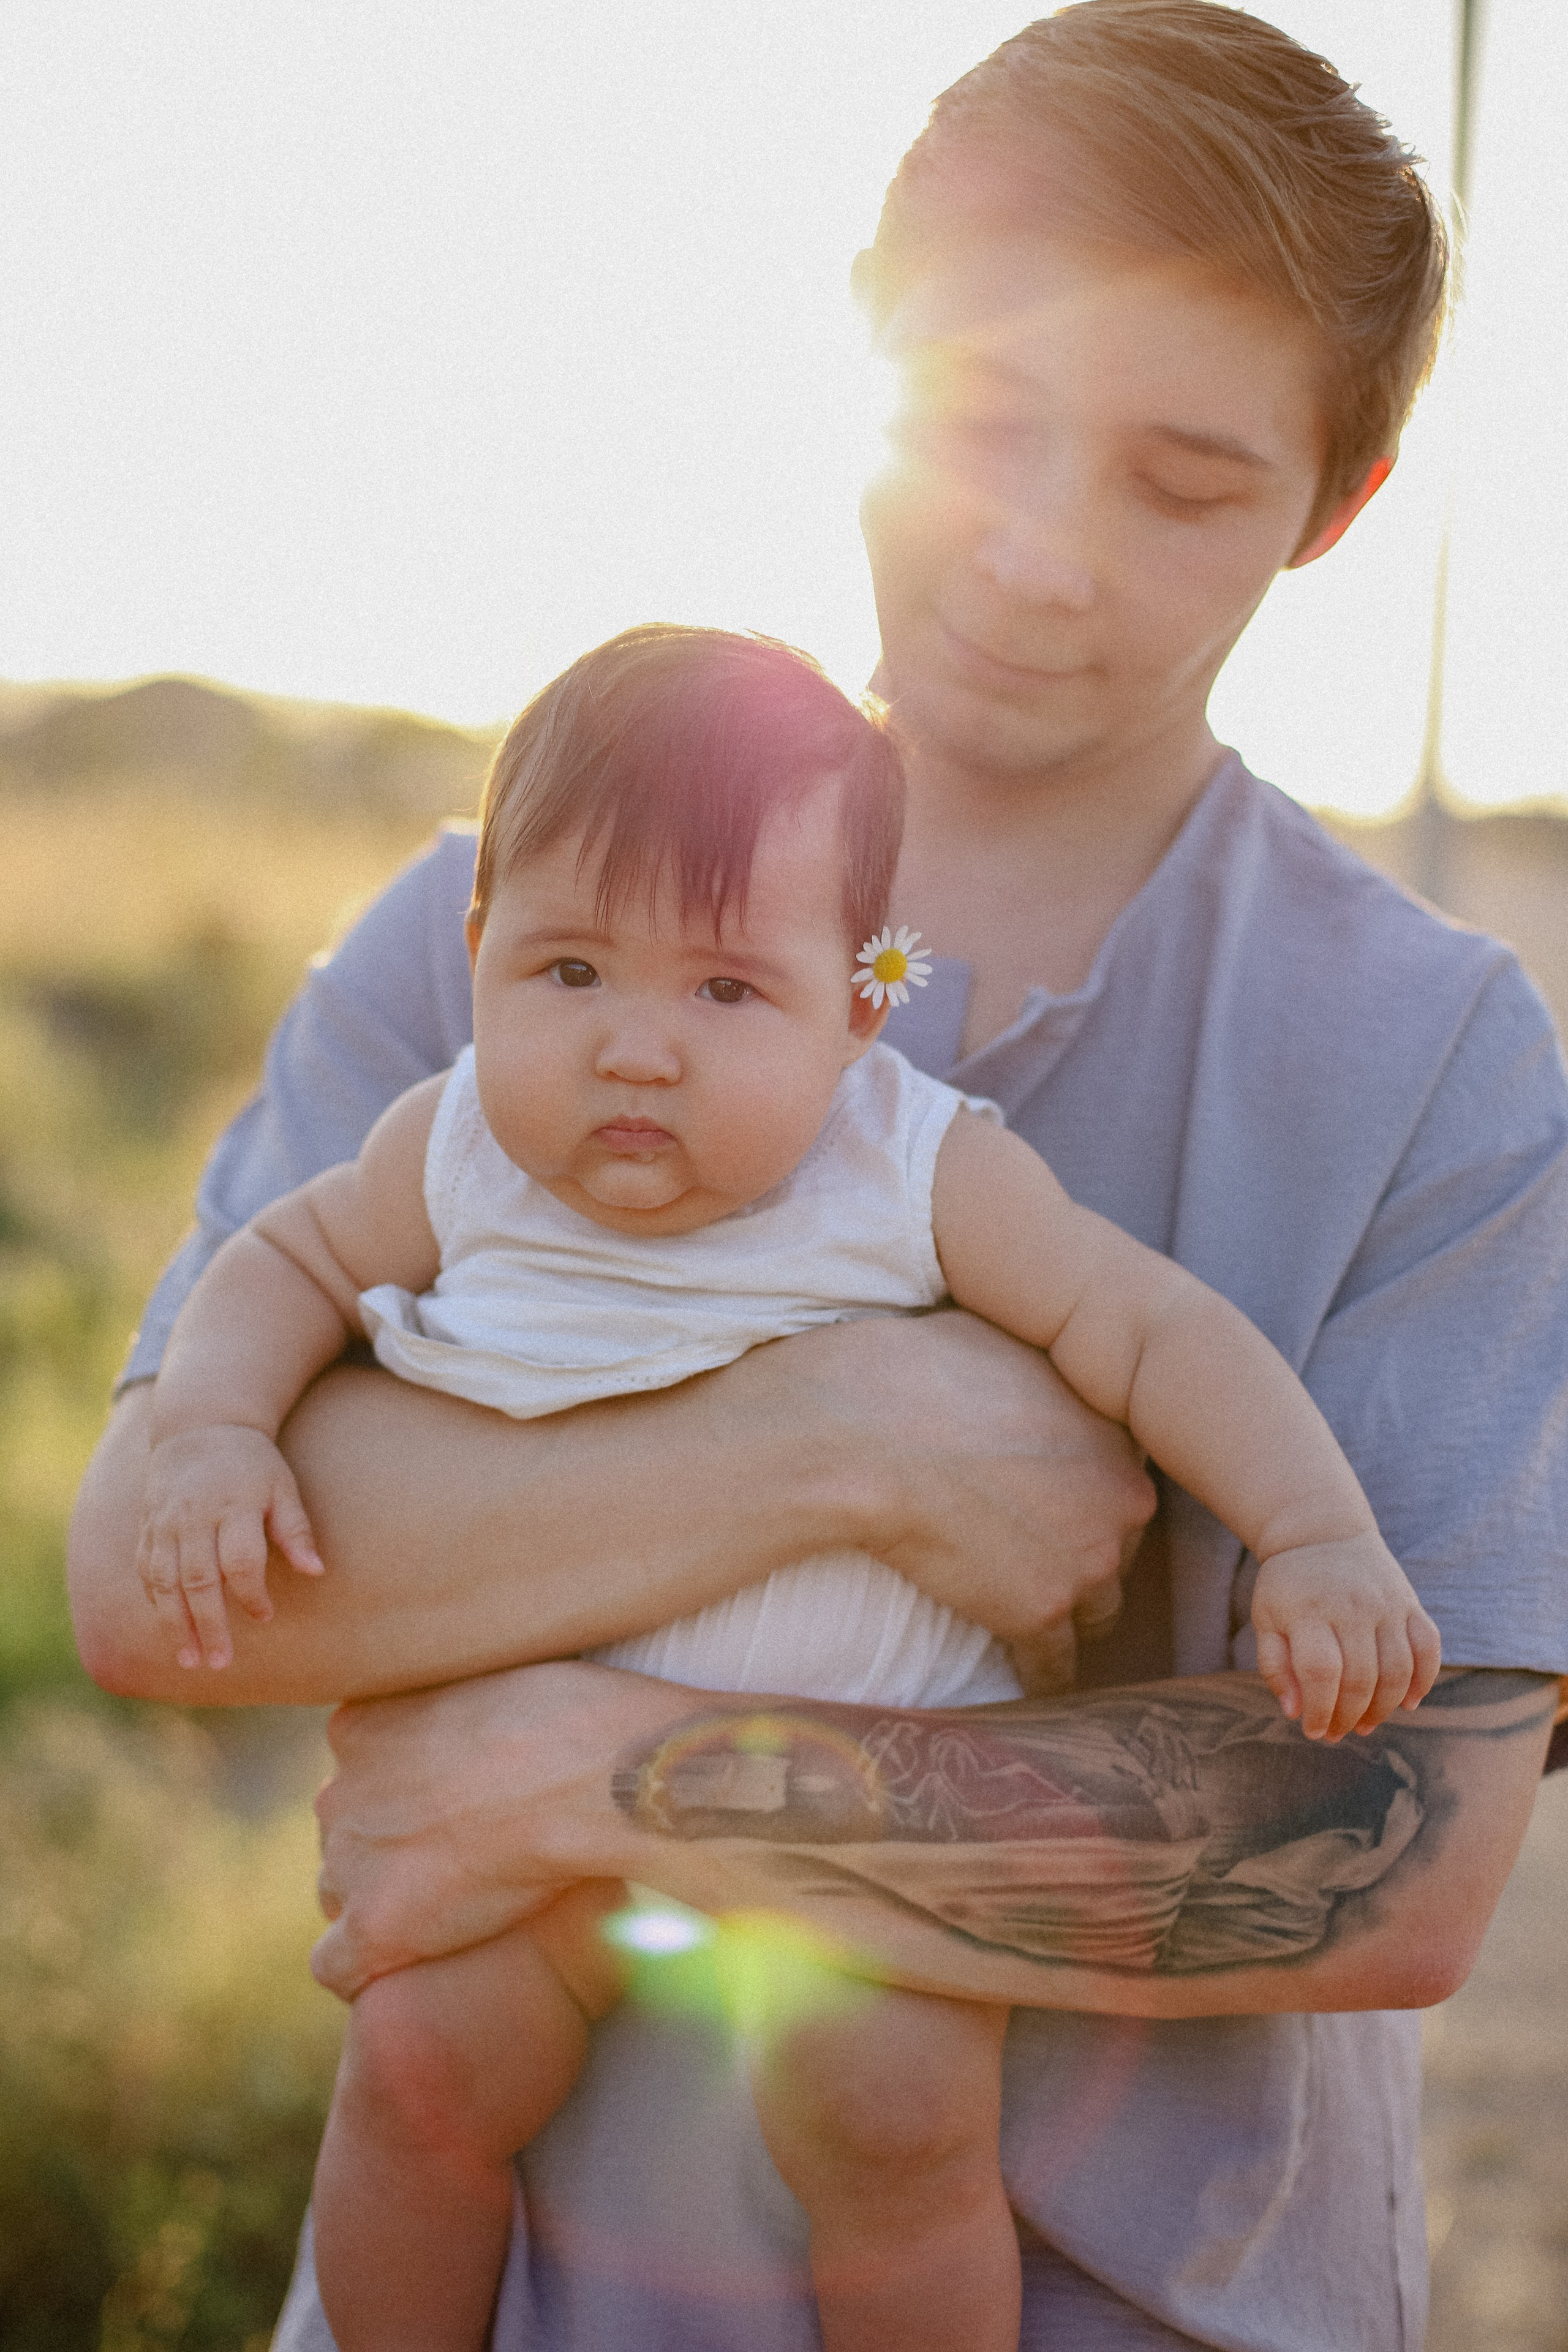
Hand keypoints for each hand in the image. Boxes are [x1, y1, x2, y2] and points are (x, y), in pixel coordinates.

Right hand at [136, 1423, 323, 1669]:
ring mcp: (165, 1523)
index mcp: (233, 1504)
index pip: (239, 1560)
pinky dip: (157, 1602)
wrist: (200, 1427)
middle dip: (209, 1624)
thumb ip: (296, 1530)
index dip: (252, 1594)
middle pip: (198, 1579)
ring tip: (190, 1660)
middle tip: (221, 1661)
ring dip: (176, 1624)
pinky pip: (147, 1572)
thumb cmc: (252, 1463)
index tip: (265, 1616)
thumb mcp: (282, 1486)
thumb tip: (317, 1572)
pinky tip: (170, 1629)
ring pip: (165, 1582)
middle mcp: (194, 1516)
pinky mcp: (148, 1528)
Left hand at [311, 1660, 681, 1997]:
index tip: (453, 1808)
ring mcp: (352, 1860)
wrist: (585, 1773)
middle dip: (390, 1850)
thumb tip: (482, 1729)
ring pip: (340, 1895)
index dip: (405, 1797)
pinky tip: (416, 1964)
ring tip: (450, 1910)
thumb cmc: (569, 1716)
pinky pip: (336, 1967)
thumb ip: (457, 1707)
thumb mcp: (492, 1675)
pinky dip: (368, 1973)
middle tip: (460, 1860)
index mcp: (362, 1725)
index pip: (358, 1773)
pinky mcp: (375, 1925)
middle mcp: (340, 1790)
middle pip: (347, 1834)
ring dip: (383, 1904)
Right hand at [798, 1310, 1151, 1674]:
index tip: (1053, 1496)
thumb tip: (1027, 1369)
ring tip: (1026, 1612)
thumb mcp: (997, 1335)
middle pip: (1119, 1542)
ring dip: (1066, 1610)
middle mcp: (1124, 1498)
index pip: (1123, 1473)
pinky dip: (1036, 1671)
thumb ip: (1038, 1366)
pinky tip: (1017, 1673)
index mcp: (1118, 1427)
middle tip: (1032, 1550)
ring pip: (1099, 1609)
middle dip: (1082, 1548)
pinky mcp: (1040, 1616)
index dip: (1086, 1487)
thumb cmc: (913, 1371)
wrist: (863, 1437)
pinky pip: (1055, 1665)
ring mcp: (1088, 1563)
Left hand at [1252, 1534, 1441, 1740]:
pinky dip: (1424, 1680)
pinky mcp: (1409, 1602)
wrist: (1321, 1532)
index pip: (1321, 1673)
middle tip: (1339, 1733)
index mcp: (1309, 1612)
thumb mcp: (1266, 1619)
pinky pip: (1428, 1648)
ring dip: (1384, 1708)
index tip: (1314, 1732)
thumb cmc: (1288, 1587)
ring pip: (1397, 1670)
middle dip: (1350, 1717)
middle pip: (1361, 1678)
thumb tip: (1294, 1712)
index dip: (1321, 1711)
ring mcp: (1385, 1603)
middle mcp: (1351, 1607)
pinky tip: (1408, 1703)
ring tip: (1366, 1724)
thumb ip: (1275, 1665)